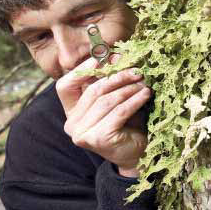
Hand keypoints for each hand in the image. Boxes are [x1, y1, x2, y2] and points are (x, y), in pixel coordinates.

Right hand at [56, 57, 151, 176]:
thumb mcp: (115, 99)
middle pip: (92, 90)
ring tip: (144, 82)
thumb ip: (109, 81)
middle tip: (136, 70)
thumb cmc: (127, 123)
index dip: (82, 70)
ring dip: (128, 88)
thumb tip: (115, 56)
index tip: (104, 57)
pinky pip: (118, 112)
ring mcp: (82, 133)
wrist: (137, 153)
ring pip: (106, 100)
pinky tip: (145, 94)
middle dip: (116, 77)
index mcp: (71, 112)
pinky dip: (134, 100)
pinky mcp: (98, 138)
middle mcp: (72, 124)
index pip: (65, 85)